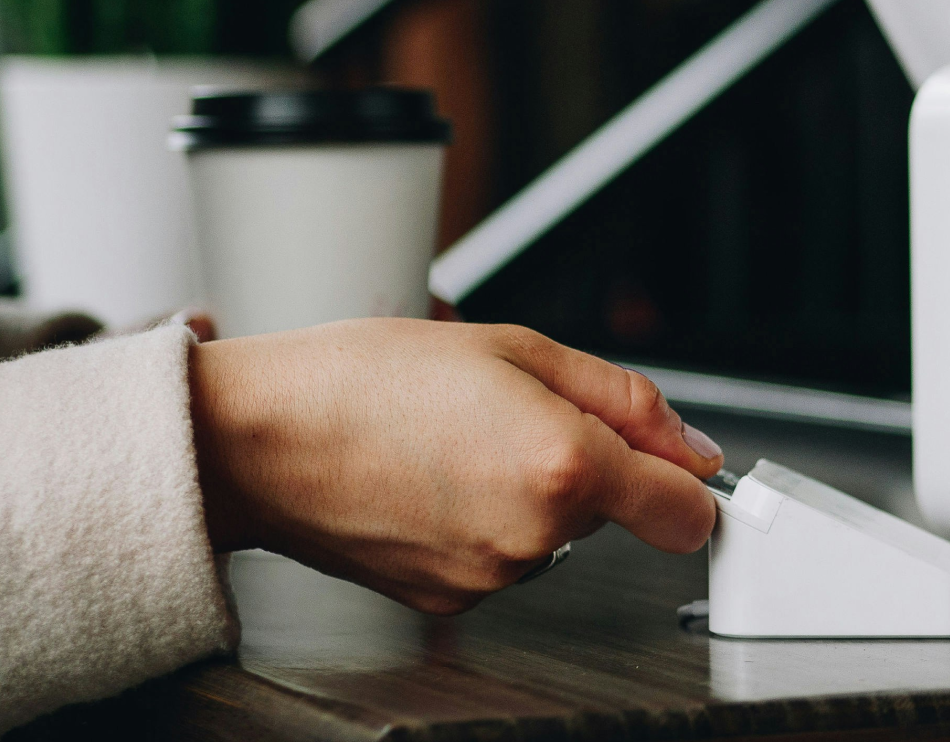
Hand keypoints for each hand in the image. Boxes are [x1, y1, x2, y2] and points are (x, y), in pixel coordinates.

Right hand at [188, 319, 723, 613]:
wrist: (258, 438)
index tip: (676, 460)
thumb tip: (690, 443)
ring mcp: (490, 577)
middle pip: (612, 507)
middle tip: (510, 410)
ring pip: (555, 531)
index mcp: (562, 467)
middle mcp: (534, 537)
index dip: (687, 477)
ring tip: (458, 440)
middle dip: (585, 458)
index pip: (686, 512)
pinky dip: (485, 519)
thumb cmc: (366, 380)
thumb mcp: (516, 347)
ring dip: (530, 489)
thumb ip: (624, 397)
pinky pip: (503, 554)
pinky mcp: (449, 603)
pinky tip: (433, 479)